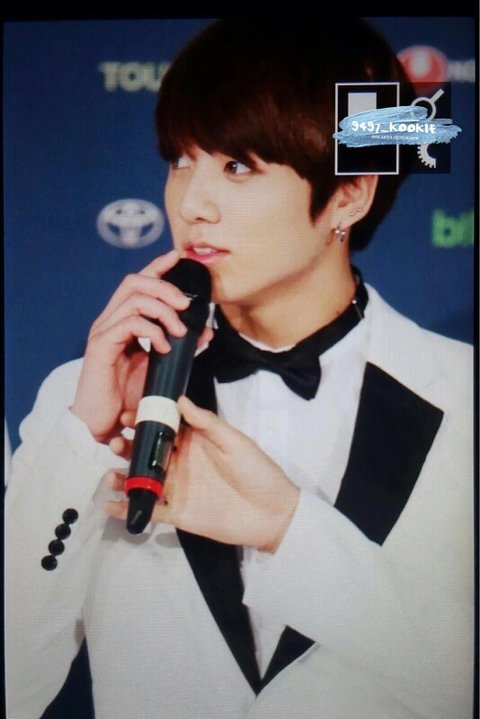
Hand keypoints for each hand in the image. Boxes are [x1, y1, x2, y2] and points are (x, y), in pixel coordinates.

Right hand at [70, 250, 212, 442]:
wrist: (102, 422)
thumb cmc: (127, 396)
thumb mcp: (161, 366)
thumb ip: (182, 347)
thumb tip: (207, 331)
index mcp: (122, 321)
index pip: (138, 283)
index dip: (157, 266)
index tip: (177, 257)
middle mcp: (110, 320)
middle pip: (134, 282)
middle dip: (165, 286)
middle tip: (185, 304)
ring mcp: (104, 331)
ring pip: (135, 299)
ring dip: (164, 310)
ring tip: (179, 331)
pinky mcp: (101, 346)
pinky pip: (130, 323)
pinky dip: (153, 331)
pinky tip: (164, 347)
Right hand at [105, 396, 299, 552]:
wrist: (272, 512)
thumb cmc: (256, 470)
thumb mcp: (234, 441)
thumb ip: (206, 422)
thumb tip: (180, 399)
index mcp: (192, 442)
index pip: (162, 428)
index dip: (143, 421)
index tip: (127, 415)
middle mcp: (179, 463)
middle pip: (145, 453)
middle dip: (127, 447)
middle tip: (114, 443)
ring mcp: (176, 488)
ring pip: (142, 481)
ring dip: (122, 477)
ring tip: (110, 475)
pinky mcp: (177, 513)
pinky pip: (148, 509)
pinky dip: (127, 508)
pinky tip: (109, 505)